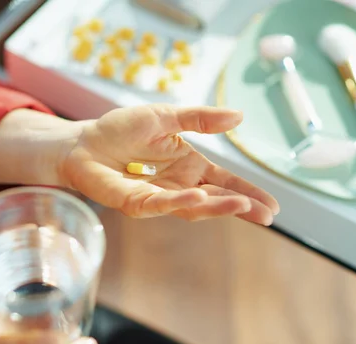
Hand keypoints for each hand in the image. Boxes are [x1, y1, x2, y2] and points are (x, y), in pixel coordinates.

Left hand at [63, 104, 278, 224]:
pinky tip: (200, 196)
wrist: (83, 142)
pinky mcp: (135, 203)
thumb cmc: (121, 130)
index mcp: (188, 166)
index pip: (224, 182)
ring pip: (193, 207)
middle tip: (267, 215)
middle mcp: (177, 186)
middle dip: (241, 207)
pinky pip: (161, 203)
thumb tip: (239, 117)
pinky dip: (180, 201)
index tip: (272, 206)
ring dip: (217, 207)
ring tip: (243, 206)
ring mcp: (158, 197)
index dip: (247, 192)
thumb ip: (200, 119)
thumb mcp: (166, 117)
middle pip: (215, 200)